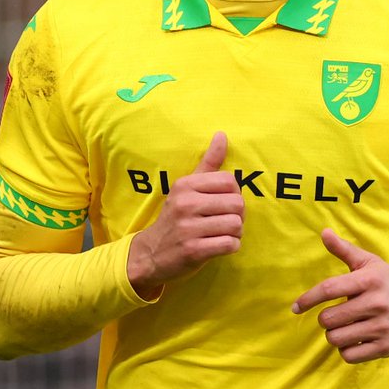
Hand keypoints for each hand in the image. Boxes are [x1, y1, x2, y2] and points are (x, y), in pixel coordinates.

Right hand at [127, 132, 243, 298]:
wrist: (150, 254)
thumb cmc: (176, 218)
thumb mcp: (186, 188)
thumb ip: (208, 163)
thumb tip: (222, 134)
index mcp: (185, 185)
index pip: (230, 181)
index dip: (234, 194)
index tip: (222, 204)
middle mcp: (185, 204)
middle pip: (237, 204)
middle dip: (238, 216)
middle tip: (225, 222)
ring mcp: (188, 228)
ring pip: (236, 225)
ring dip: (235, 233)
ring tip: (222, 234)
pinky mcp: (193, 250)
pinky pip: (230, 244)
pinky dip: (230, 247)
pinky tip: (219, 246)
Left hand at [291, 228, 388, 363]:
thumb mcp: (370, 263)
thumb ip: (344, 250)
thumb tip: (323, 232)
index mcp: (369, 280)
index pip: (329, 289)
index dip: (308, 299)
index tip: (296, 307)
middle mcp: (376, 303)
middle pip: (329, 319)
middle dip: (325, 319)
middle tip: (334, 316)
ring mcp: (382, 327)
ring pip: (336, 339)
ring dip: (334, 335)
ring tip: (343, 328)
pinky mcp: (386, 347)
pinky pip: (350, 355)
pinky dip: (345, 349)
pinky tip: (353, 340)